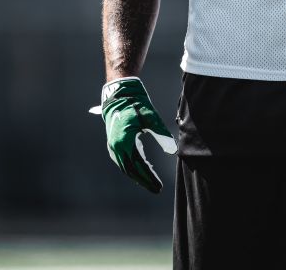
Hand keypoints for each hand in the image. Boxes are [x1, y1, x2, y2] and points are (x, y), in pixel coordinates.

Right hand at [89, 77, 176, 193]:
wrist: (119, 96)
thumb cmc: (136, 105)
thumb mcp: (151, 118)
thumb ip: (161, 134)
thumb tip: (172, 150)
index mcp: (124, 142)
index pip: (138, 166)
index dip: (149, 177)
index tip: (159, 186)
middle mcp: (116, 147)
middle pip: (131, 170)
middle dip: (144, 180)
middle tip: (157, 189)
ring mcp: (113, 147)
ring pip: (126, 168)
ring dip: (139, 176)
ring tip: (151, 183)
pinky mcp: (114, 145)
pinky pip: (124, 162)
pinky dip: (134, 168)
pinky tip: (144, 171)